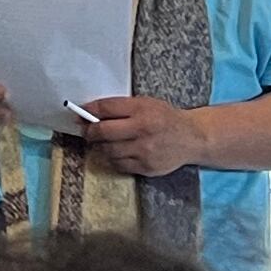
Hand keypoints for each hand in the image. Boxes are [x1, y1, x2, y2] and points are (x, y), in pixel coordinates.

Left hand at [78, 95, 204, 178]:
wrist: (192, 138)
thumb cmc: (165, 118)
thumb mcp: (145, 104)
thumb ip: (120, 107)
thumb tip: (89, 112)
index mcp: (142, 110)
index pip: (106, 108)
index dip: (88, 111)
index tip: (79, 112)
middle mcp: (143, 130)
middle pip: (102, 132)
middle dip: (89, 131)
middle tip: (88, 130)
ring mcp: (144, 150)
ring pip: (107, 150)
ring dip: (101, 146)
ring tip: (106, 141)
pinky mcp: (146, 167)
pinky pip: (118, 164)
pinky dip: (113, 158)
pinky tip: (119, 152)